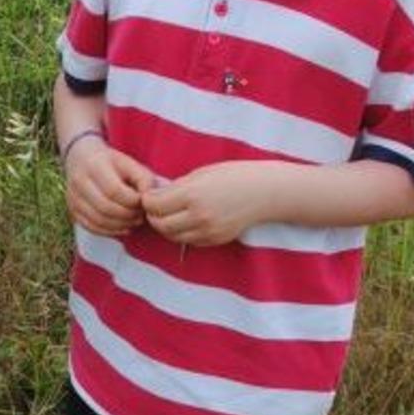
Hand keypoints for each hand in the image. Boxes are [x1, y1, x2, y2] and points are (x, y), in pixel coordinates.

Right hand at [64, 139, 156, 234]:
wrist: (81, 158)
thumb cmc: (111, 163)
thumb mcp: (129, 163)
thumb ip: (144, 178)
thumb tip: (150, 199)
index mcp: (94, 166)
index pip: (114, 190)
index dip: (132, 201)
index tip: (143, 201)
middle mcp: (79, 182)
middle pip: (105, 207)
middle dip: (128, 215)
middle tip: (141, 215)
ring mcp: (73, 198)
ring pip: (98, 220)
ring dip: (121, 225)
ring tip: (134, 221)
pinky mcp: (72, 210)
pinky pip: (91, 227)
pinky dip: (110, 231)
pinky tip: (123, 227)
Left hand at [142, 161, 268, 246]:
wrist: (266, 192)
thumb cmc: (235, 175)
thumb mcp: (202, 173)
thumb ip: (177, 187)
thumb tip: (156, 195)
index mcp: (193, 195)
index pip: (155, 205)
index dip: (147, 200)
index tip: (149, 195)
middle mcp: (199, 216)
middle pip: (161, 225)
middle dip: (153, 216)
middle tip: (155, 207)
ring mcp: (208, 231)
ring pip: (173, 237)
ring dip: (166, 227)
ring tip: (169, 214)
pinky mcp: (216, 240)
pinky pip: (189, 241)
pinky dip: (182, 233)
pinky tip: (186, 220)